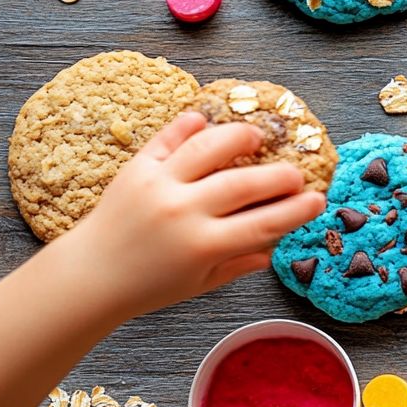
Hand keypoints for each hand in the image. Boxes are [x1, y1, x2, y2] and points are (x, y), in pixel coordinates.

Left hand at [71, 112, 326, 319]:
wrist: (88, 277)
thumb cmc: (147, 286)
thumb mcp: (199, 284)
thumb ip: (238, 263)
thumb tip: (274, 247)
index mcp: (202, 246)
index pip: (262, 224)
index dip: (295, 211)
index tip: (318, 201)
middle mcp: (182, 212)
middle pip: (243, 184)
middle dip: (279, 175)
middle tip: (295, 173)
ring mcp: (158, 186)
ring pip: (207, 149)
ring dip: (239, 137)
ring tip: (257, 137)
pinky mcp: (136, 169)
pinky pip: (166, 139)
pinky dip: (187, 125)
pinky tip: (205, 120)